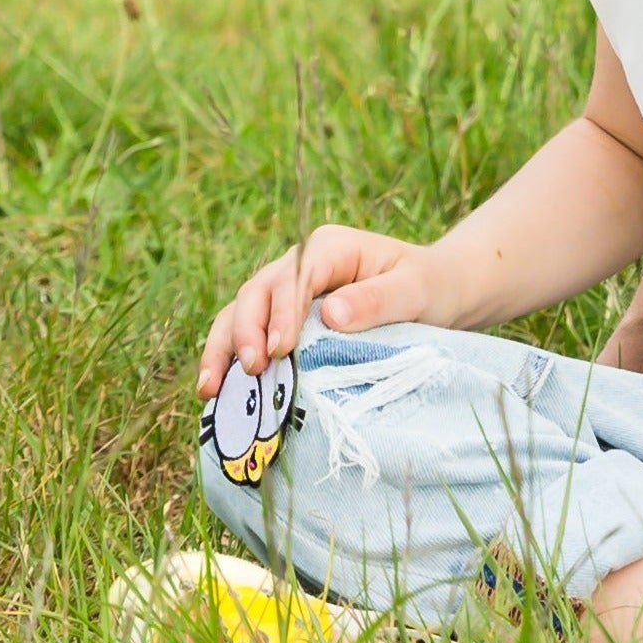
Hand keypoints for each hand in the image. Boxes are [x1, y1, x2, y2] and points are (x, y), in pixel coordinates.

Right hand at [197, 227, 447, 395]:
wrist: (433, 294)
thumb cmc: (427, 287)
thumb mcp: (415, 290)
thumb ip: (378, 299)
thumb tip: (330, 314)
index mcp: (330, 248)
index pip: (295, 276)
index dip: (283, 312)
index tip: (280, 350)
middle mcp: (299, 265)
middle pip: (257, 293)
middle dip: (246, 331)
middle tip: (252, 370)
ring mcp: (283, 293)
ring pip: (239, 314)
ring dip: (222, 349)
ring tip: (210, 389)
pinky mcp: (277, 321)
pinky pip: (244, 337)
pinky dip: (226, 362)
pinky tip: (214, 394)